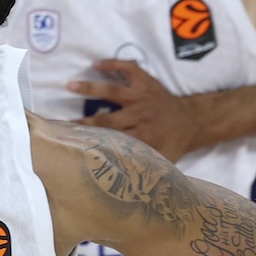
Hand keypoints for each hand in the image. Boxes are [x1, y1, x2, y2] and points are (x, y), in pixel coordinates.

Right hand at [70, 59, 203, 159]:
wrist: (193, 121)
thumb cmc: (172, 144)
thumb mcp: (163, 162)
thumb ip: (145, 172)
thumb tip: (125, 191)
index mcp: (145, 136)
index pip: (113, 140)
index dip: (93, 142)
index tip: (74, 146)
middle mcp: (142, 115)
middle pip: (107, 118)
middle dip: (84, 121)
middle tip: (62, 123)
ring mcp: (143, 95)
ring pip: (113, 90)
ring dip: (90, 87)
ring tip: (70, 85)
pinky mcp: (146, 81)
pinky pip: (129, 68)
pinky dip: (113, 64)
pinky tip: (97, 64)